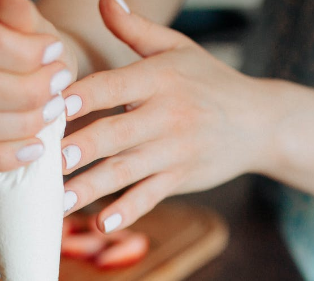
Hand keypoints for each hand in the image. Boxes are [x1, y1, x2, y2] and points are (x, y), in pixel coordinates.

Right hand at [0, 0, 75, 171]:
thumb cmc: (33, 43)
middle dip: (25, 97)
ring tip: (49, 117)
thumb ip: (20, 17)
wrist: (27, 70)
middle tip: (58, 96)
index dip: (23, 56)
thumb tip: (11, 5)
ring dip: (18, 127)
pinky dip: (2, 156)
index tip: (56, 56)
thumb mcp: (34, 24)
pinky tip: (33, 150)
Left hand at [61, 0, 274, 231]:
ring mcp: (174, 150)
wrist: (260, 121)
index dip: (85, 95)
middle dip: (85, 147)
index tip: (55, 106)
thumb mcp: (177, 49)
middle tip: (53, 160)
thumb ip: (135, 29)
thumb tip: (104, 0)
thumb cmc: (208, 81)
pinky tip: (103, 225)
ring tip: (59, 202)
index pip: (115, 85)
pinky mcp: (181, 178)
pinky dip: (128, 211)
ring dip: (92, 188)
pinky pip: (151, 196)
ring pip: (127, 171)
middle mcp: (167, 114)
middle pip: (118, 132)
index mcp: (160, 78)